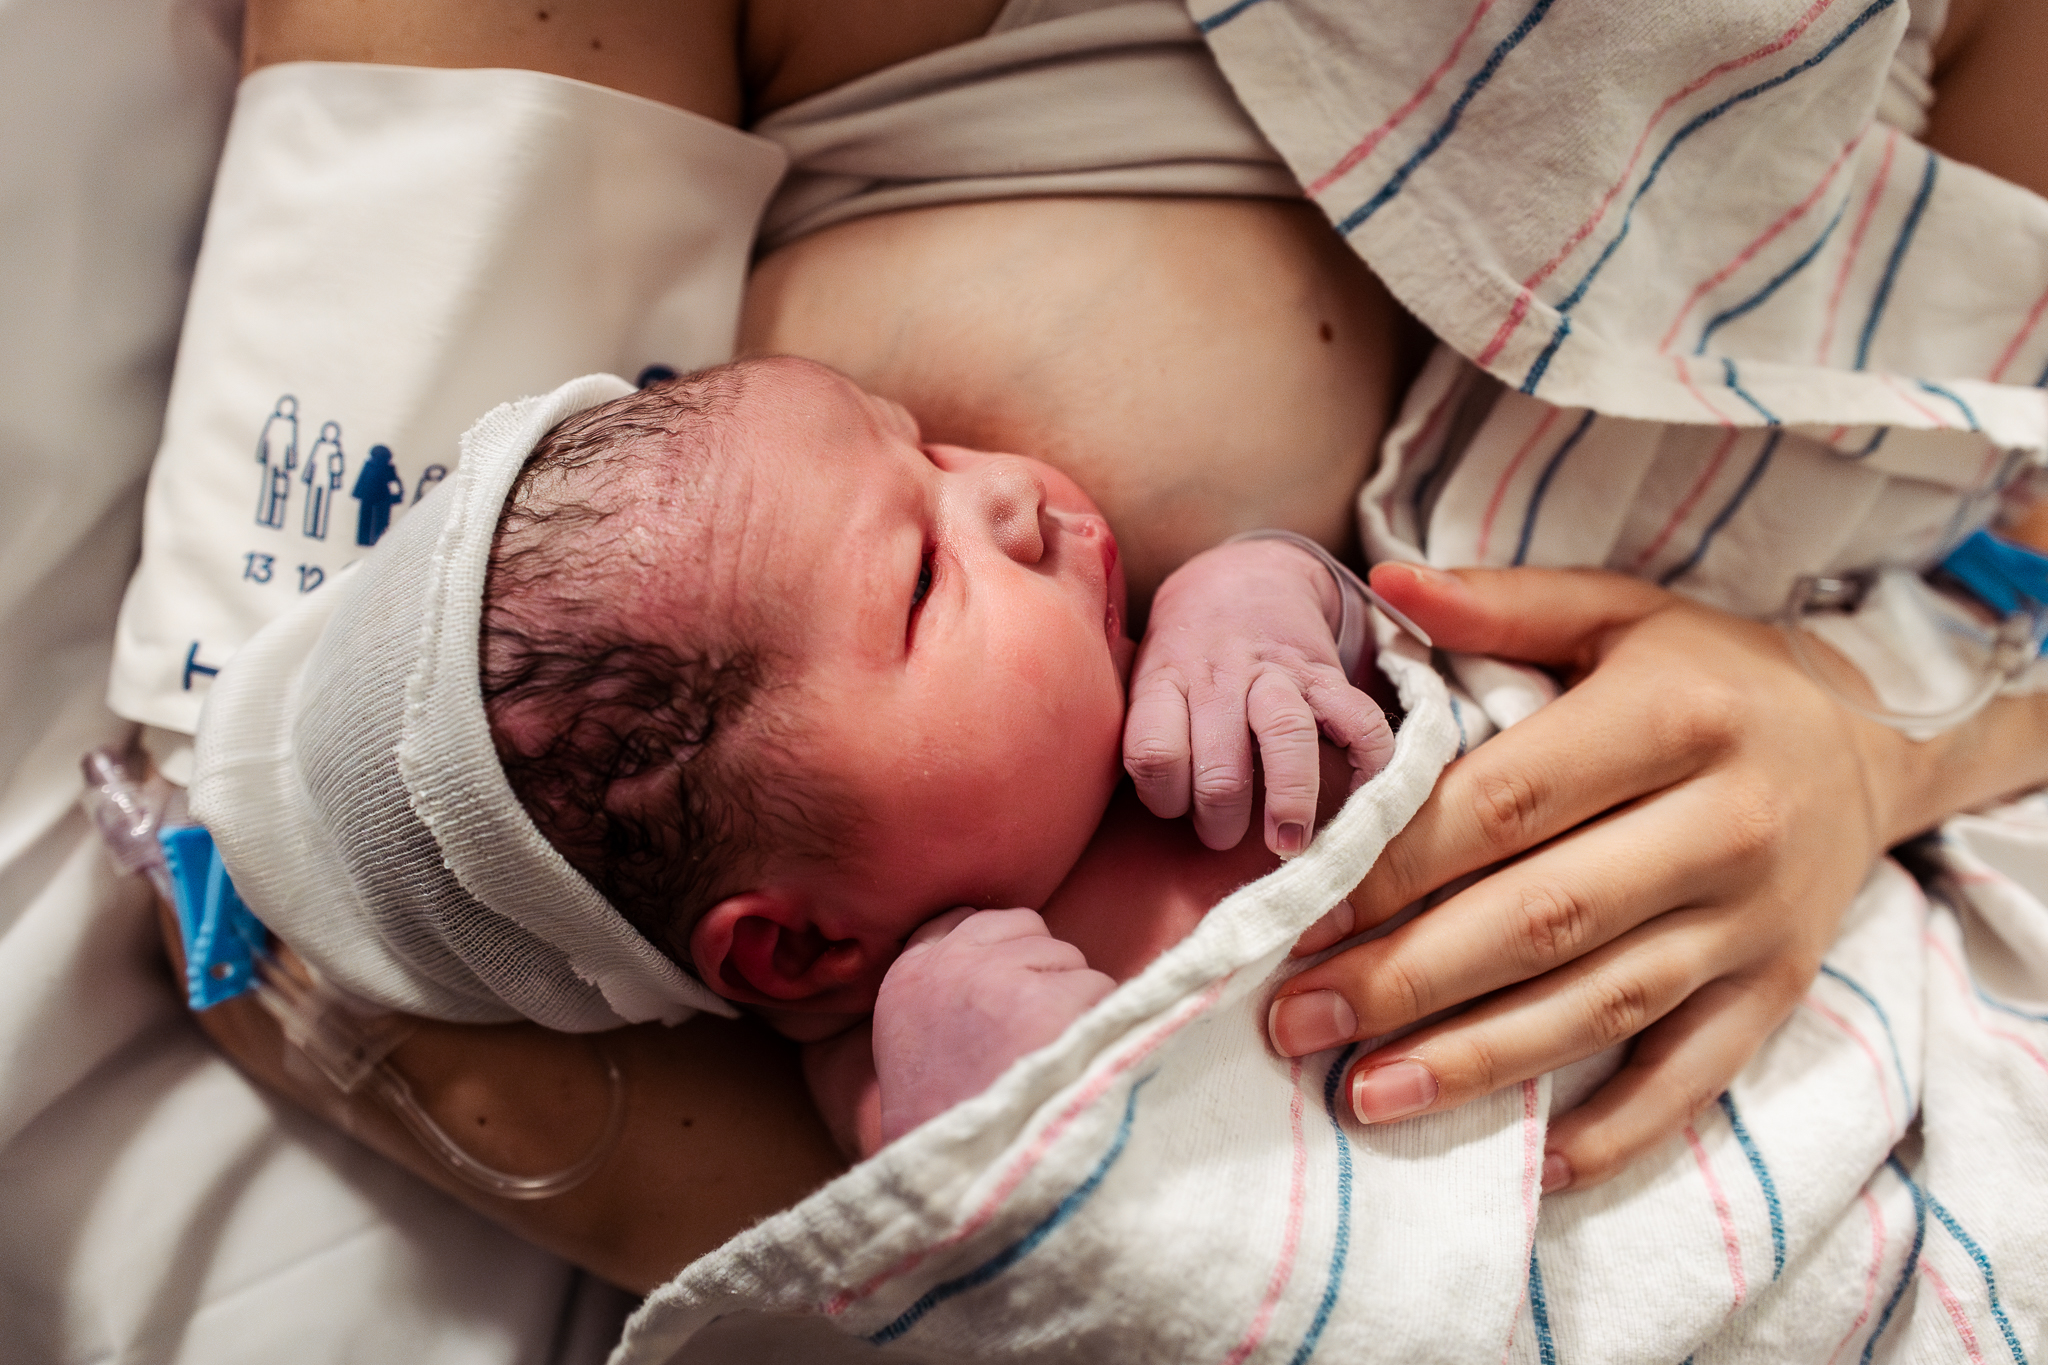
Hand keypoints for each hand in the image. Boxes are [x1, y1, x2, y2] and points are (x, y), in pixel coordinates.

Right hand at [872, 908, 1114, 1144]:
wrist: (957, 1182)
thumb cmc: (947, 1123)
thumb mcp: (915, 1043)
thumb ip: (946, 991)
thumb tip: (1006, 952)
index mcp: (909, 976)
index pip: (964, 918)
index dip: (1000, 948)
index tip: (1009, 987)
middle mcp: (950, 965)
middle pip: (1027, 928)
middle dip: (1043, 970)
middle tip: (1033, 1035)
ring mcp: (998, 979)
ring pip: (1069, 957)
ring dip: (1073, 999)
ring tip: (1048, 1058)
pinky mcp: (1046, 1003)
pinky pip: (1100, 986)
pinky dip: (1100, 1023)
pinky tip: (1074, 1065)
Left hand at [1124, 539, 1394, 857]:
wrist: (1241, 576)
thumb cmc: (1182, 651)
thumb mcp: (1140, 672)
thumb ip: (1139, 727)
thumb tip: (1125, 802)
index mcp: (1166, 681)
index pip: (1153, 752)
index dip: (1162, 796)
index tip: (1174, 810)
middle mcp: (1220, 679)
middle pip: (1219, 764)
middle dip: (1221, 819)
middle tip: (1222, 838)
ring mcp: (1277, 675)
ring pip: (1287, 736)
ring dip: (1289, 798)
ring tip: (1289, 842)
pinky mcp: (1326, 675)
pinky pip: (1359, 717)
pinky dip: (1369, 760)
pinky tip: (1362, 795)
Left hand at [1267, 563, 1921, 1190]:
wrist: (1874, 740)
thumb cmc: (1709, 672)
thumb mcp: (1621, 610)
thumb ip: (1505, 604)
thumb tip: (1385, 583)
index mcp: (1674, 718)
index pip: (1509, 802)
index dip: (1396, 863)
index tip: (1298, 909)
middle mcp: (1724, 827)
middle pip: (1540, 919)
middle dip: (1405, 979)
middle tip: (1294, 1020)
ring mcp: (1754, 925)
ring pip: (1600, 1009)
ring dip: (1476, 1063)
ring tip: (1364, 1096)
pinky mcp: (1777, 993)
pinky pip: (1692, 1078)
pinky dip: (1615, 1133)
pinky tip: (1528, 1167)